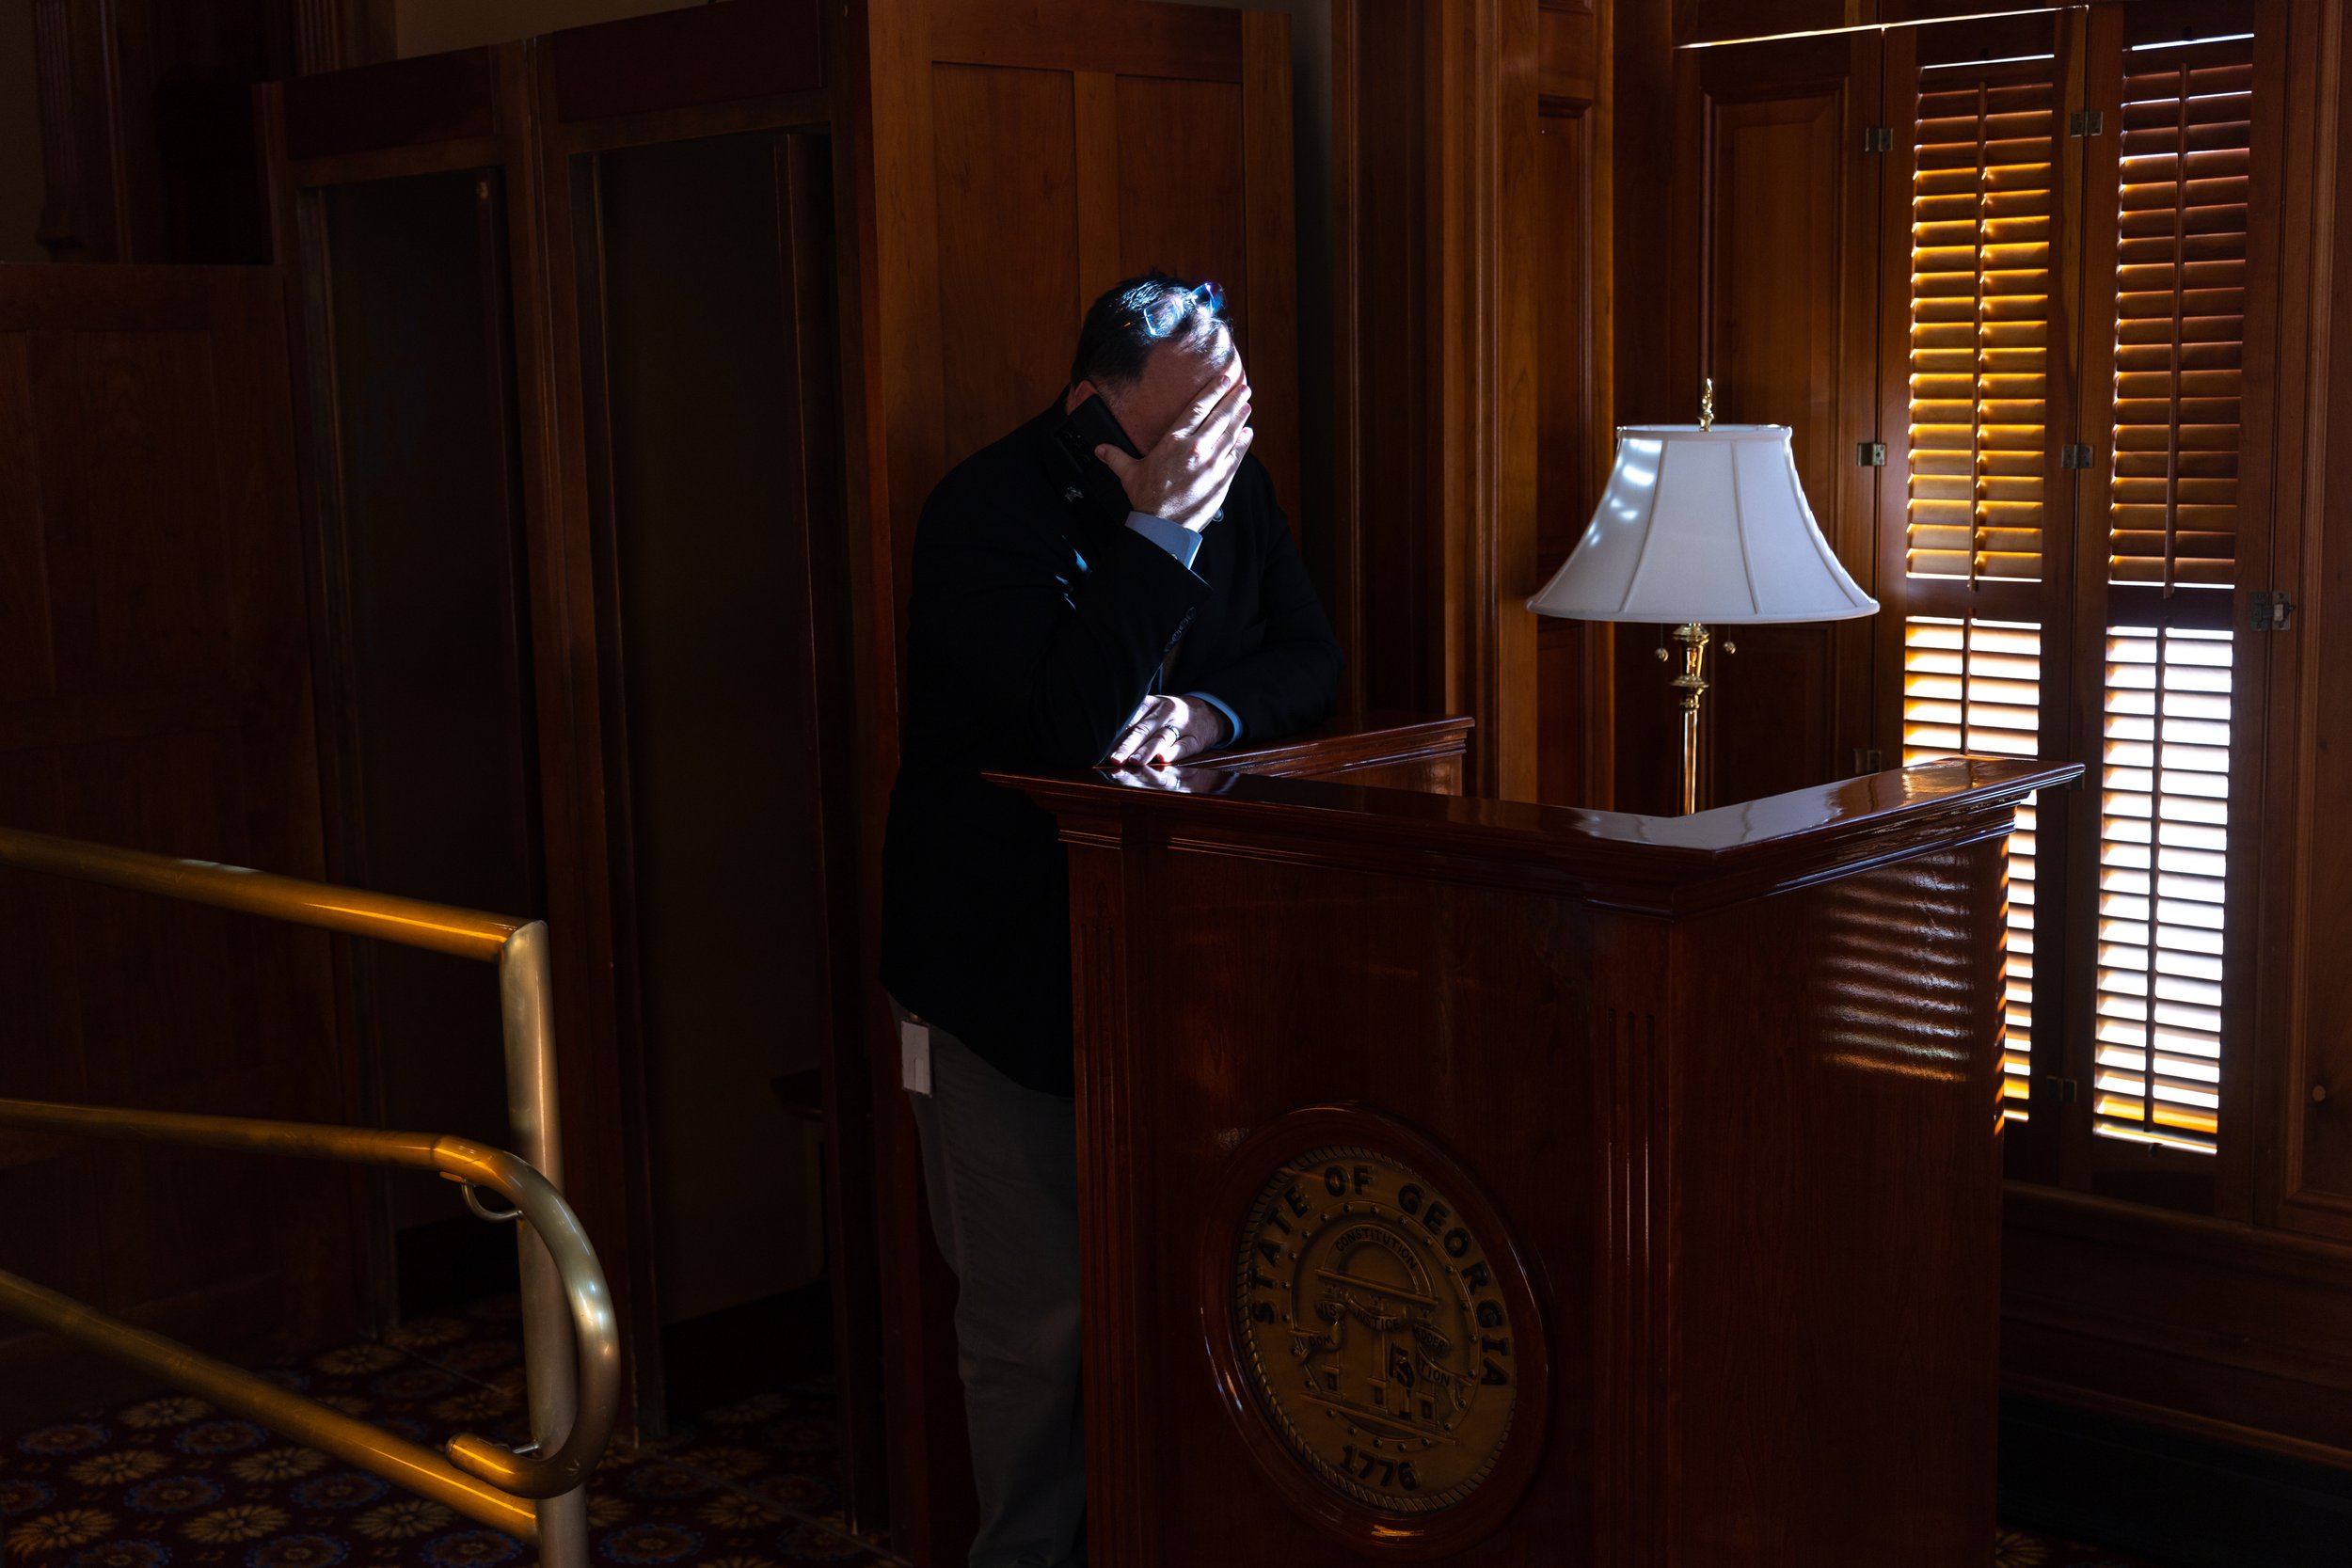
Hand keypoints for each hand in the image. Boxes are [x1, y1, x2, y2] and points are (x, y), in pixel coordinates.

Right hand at [1095, 359, 1253, 532]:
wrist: (1164, 526)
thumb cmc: (1147, 499)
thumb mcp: (1129, 474)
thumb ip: (1116, 457)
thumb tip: (1099, 449)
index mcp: (1174, 442)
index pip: (1198, 408)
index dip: (1212, 391)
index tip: (1224, 379)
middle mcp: (1196, 448)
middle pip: (1219, 416)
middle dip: (1232, 399)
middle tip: (1243, 387)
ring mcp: (1212, 463)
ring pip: (1231, 433)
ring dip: (1241, 416)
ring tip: (1247, 403)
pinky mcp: (1222, 479)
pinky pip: (1237, 455)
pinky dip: (1244, 442)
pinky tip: (1249, 432)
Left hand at [1104, 694, 1227, 765]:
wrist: (1209, 712)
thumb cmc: (1170, 716)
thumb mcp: (1153, 710)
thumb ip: (1133, 723)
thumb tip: (1107, 744)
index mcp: (1151, 703)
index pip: (1131, 719)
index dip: (1117, 734)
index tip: (1103, 747)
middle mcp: (1166, 712)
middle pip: (1144, 729)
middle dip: (1128, 745)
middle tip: (1115, 758)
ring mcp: (1182, 725)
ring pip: (1162, 738)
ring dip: (1147, 750)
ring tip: (1135, 761)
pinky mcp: (1196, 739)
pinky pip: (1185, 746)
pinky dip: (1174, 752)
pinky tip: (1163, 759)